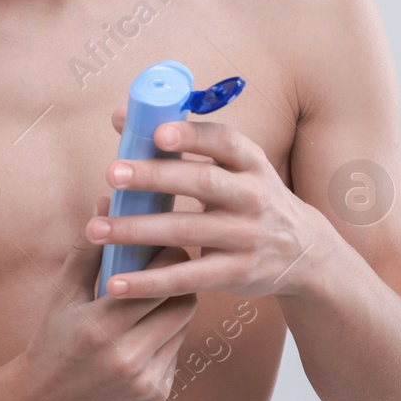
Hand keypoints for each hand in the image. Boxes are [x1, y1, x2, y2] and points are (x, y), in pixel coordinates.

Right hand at [13, 196, 198, 400]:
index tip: (162, 245)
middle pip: (184, 302)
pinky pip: (175, 353)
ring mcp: (144, 381)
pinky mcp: (155, 397)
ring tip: (151, 300)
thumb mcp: (61, 294)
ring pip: (183, 328)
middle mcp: (127, 357)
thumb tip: (104, 202)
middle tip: (164, 270)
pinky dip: (165, 339)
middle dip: (177, 281)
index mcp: (101, 326)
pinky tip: (142, 335)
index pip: (161, 279)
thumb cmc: (51, 341)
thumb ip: (87, 249)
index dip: (169, 257)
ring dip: (172, 309)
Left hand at [86, 111, 326, 298]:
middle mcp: (253, 196)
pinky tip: (116, 283)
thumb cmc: (250, 199)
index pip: (224, 141)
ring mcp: (247, 236)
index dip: (192, 135)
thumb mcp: (234, 168)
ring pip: (187, 231)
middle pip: (202, 182)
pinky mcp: (237, 273)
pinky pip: (188, 277)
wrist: (304, 252)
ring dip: (137, 230)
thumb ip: (182, 145)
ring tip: (96, 228)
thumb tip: (121, 117)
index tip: (157, 131)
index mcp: (251, 163)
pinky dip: (150, 281)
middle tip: (111, 174)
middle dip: (154, 177)